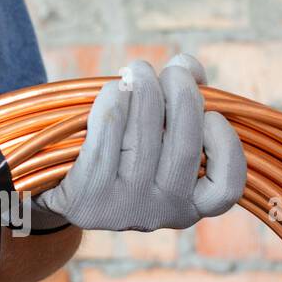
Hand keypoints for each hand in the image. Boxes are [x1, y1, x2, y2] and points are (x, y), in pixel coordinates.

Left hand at [32, 55, 246, 231]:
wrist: (56, 186)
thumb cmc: (120, 153)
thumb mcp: (158, 136)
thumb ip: (185, 103)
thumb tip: (192, 68)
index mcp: (187, 206)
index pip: (226, 188)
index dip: (226, 147)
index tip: (213, 116)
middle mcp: (159, 213)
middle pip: (184, 146)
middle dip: (182, 95)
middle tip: (174, 72)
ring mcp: (123, 208)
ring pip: (145, 135)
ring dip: (145, 89)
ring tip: (139, 70)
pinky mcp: (88, 196)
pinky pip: (108, 135)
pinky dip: (115, 102)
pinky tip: (115, 88)